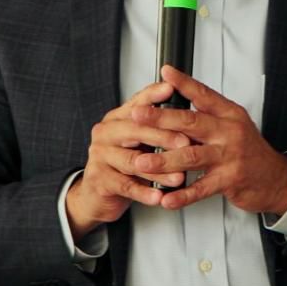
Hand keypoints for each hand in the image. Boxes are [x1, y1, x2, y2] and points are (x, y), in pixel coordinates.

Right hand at [66, 82, 191, 239]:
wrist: (98, 193)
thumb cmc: (124, 163)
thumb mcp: (140, 142)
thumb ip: (156, 128)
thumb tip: (188, 117)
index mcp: (117, 118)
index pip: (137, 102)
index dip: (154, 95)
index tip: (171, 88)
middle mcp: (106, 132)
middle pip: (135, 130)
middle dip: (163, 136)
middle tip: (186, 143)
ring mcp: (99, 155)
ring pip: (134, 161)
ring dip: (159, 171)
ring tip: (179, 177)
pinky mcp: (99, 179)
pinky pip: (126, 186)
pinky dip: (144, 192)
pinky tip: (158, 197)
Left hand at [131, 66, 286, 215]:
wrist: (276, 179)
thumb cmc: (249, 150)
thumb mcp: (233, 124)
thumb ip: (209, 112)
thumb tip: (179, 96)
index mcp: (229, 114)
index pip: (204, 94)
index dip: (183, 83)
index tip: (165, 72)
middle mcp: (229, 132)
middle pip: (191, 122)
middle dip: (161, 118)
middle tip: (137, 115)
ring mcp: (229, 156)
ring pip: (191, 156)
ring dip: (164, 160)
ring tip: (142, 163)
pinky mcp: (230, 180)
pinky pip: (201, 188)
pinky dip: (181, 195)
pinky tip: (166, 198)